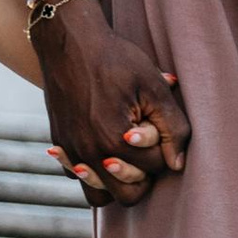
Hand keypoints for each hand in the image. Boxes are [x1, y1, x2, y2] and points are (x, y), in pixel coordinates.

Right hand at [36, 6, 189, 204]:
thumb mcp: (154, 86)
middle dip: (144, 174)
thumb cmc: (115, 59)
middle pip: (129, 194)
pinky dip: (92, 171)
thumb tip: (178, 165)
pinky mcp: (59, 144)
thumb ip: (174, 128)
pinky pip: (77, 177)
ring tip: (126, 157)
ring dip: (116, 183)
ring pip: (99, 197)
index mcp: (115, 140)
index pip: (155, 167)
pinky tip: (102, 146)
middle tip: (145, 147)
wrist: (68, 40)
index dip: (164, 148)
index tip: (156, 124)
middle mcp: (89, 153)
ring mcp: (70, 151)